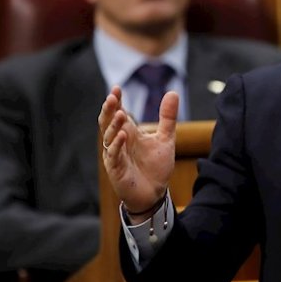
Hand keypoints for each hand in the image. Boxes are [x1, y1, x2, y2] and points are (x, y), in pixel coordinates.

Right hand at [98, 85, 177, 215]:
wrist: (155, 193)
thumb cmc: (156, 167)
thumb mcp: (165, 138)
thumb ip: (167, 117)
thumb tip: (172, 92)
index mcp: (128, 133)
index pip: (118, 113)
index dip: (116, 101)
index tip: (117, 88)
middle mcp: (119, 142)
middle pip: (108, 122)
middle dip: (109, 110)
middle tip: (113, 97)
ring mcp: (115, 156)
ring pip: (108, 137)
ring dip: (113, 126)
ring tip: (121, 114)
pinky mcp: (116, 169)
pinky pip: (113, 156)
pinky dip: (116, 146)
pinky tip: (122, 136)